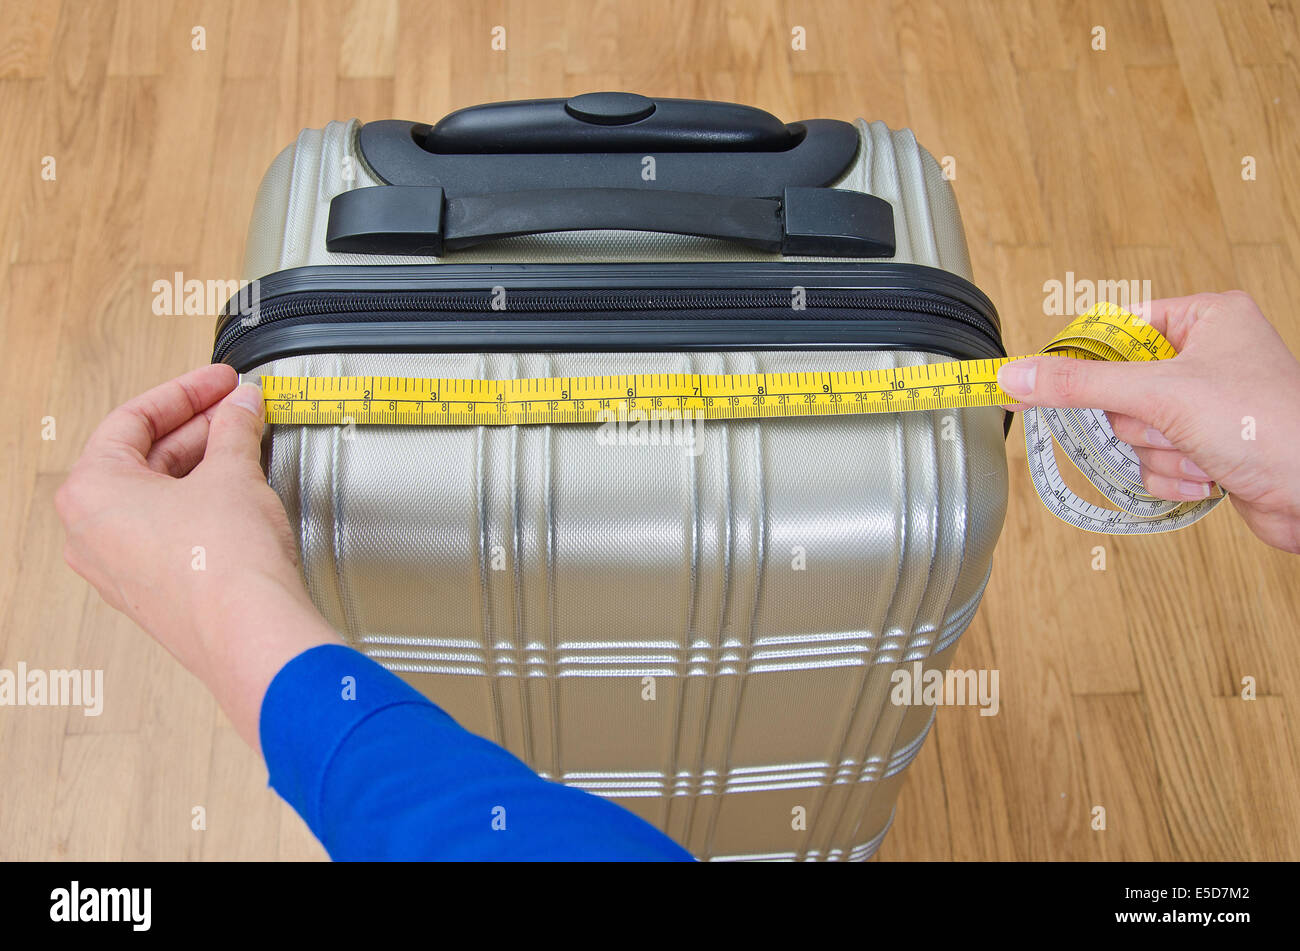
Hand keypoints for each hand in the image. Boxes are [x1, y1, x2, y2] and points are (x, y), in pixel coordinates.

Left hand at [56, 364, 339, 748]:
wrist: (251, 634)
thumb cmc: (223, 568)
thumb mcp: (232, 473)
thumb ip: (234, 429)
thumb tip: (240, 407)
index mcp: (90, 493)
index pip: (133, 419)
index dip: (186, 392)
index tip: (219, 381)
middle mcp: (92, 534)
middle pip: (144, 459)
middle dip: (198, 429)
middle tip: (239, 408)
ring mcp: (120, 568)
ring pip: (157, 498)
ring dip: (202, 466)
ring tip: (246, 446)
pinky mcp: (153, 593)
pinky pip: (169, 533)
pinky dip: (201, 505)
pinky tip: (239, 492)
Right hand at [997, 291, 1299, 552]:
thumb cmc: (1271, 426)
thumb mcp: (1160, 394)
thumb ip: (1081, 385)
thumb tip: (1017, 375)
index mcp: (1206, 317)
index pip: (1118, 327)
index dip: (1086, 359)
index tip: (1047, 380)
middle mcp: (1209, 356)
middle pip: (1121, 387)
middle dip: (1141, 420)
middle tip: (1168, 422)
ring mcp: (1208, 405)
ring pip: (1136, 431)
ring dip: (1160, 453)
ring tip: (1202, 452)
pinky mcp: (1208, 447)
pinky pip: (1155, 461)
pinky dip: (1173, 475)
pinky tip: (1209, 476)